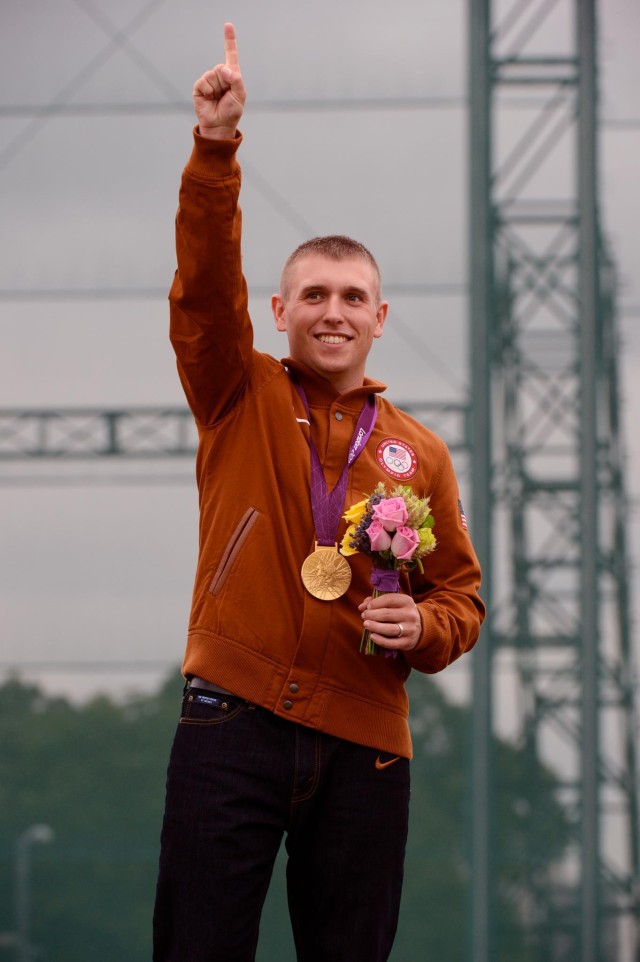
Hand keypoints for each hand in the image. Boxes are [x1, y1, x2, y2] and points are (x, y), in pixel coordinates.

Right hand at [192, 22, 245, 139]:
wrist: (219, 126)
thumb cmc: (231, 112)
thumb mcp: (240, 95)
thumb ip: (236, 79)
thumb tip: (223, 69)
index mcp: (231, 76)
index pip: (230, 55)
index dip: (229, 40)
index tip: (228, 25)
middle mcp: (220, 76)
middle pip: (221, 68)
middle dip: (225, 81)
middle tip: (225, 95)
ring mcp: (209, 81)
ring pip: (212, 74)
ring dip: (216, 88)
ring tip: (217, 98)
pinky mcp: (199, 88)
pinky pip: (203, 82)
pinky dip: (208, 90)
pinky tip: (209, 98)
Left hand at [358, 593, 421, 652]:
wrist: (418, 628)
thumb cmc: (399, 613)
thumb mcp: (392, 604)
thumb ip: (376, 602)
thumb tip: (362, 607)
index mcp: (407, 601)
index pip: (389, 599)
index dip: (375, 603)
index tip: (367, 607)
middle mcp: (410, 615)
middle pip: (387, 614)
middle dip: (372, 615)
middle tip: (363, 616)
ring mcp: (410, 629)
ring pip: (390, 629)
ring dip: (375, 627)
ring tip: (365, 624)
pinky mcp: (407, 642)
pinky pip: (392, 643)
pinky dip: (380, 640)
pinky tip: (372, 636)